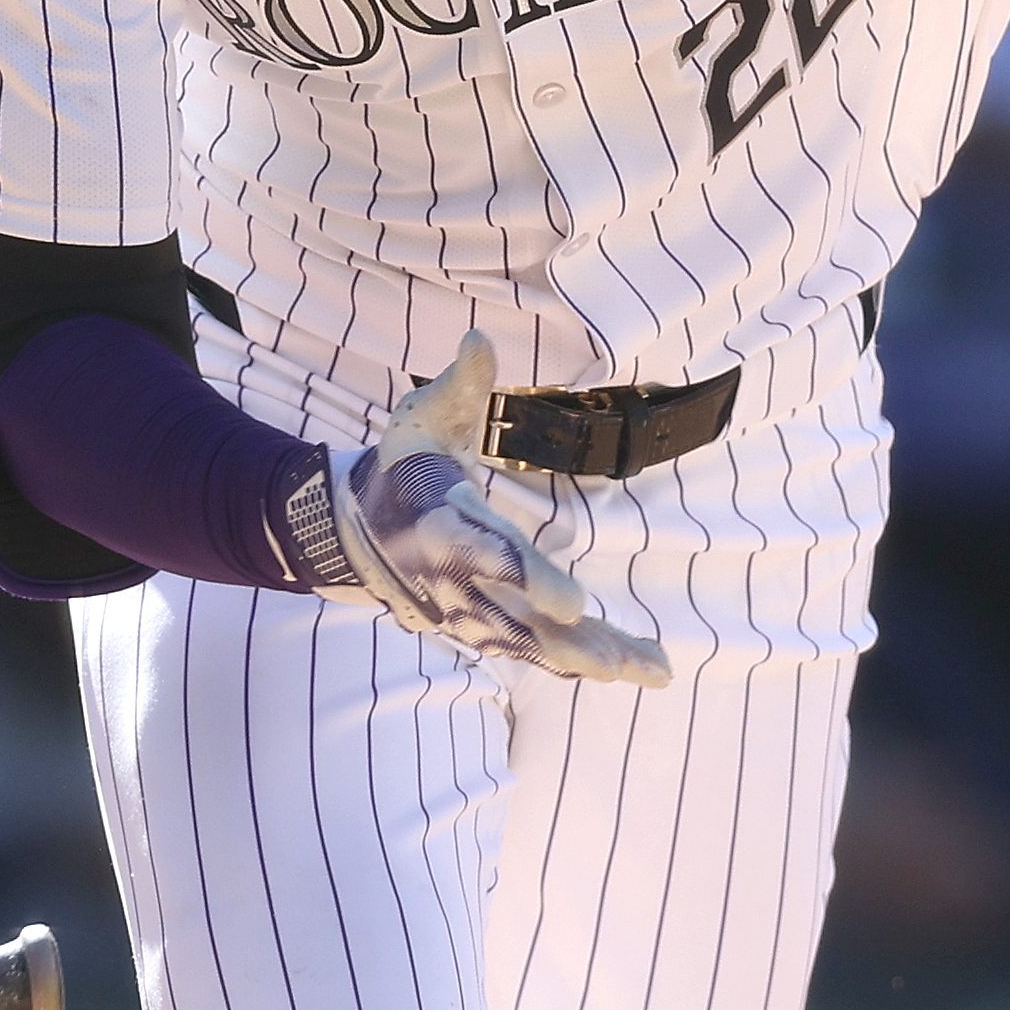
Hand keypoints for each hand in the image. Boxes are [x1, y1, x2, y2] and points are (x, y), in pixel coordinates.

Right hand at [325, 335, 670, 687]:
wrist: (357, 532)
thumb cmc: (403, 466)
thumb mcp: (421, 419)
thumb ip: (460, 386)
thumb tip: (480, 339)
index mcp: (444, 525)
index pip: (489, 557)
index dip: (529, 581)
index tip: (572, 603)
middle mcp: (457, 582)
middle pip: (516, 623)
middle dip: (567, 644)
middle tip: (617, 666)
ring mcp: (470, 613)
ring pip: (535, 647)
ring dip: (592, 660)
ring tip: (652, 670)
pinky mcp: (486, 629)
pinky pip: (540, 651)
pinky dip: (587, 661)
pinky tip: (638, 667)